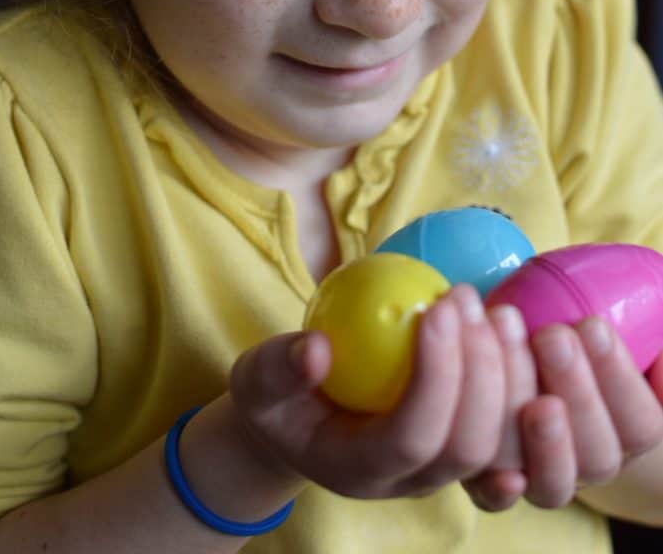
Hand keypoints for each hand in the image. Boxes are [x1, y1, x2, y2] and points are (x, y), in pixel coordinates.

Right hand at [230, 284, 515, 500]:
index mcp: (358, 469)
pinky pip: (507, 421)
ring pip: (499, 437)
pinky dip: (519, 377)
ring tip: (494, 306)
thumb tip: (315, 350)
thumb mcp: (258, 381)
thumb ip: (278, 369)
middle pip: (466, 443)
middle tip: (465, 297)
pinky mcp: (463, 441)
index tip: (436, 307)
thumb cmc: (277, 397)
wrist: (298, 419)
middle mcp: (411, 480)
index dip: (434, 377)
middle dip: (479, 369)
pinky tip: (513, 330)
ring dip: (508, 370)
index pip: (411, 438)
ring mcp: (443, 467)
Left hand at [464, 317, 662, 512]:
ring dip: (544, 439)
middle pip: (597, 456)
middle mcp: (585, 465)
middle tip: (554, 338)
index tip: (593, 325)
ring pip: (553, 482)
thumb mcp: (598, 344)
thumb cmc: (559, 348)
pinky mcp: (488, 485)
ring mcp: (538, 478)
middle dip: (579, 393)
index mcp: (623, 433)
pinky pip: (496, 503)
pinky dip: (501, 493)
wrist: (502, 366)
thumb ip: (642, 350)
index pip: (639, 424)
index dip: (619, 377)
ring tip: (531, 394)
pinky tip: (505, 475)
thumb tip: (658, 358)